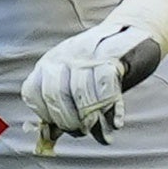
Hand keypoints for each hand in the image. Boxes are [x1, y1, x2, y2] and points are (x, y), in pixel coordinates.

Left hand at [21, 25, 165, 150]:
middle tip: (80, 130)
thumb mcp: (77, 81)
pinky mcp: (112, 57)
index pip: (33, 91)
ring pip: (80, 93)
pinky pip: (107, 89)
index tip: (58, 128)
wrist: (134, 30)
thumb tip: (51, 138)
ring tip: (96, 129)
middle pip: (55, 94)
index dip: (44, 114)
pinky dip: (112, 110)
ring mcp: (86, 55)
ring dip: (89, 118)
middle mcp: (64, 56)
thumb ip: (65, 106)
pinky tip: (116, 123)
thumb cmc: (101, 65)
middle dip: (67, 119)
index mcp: (49, 62)